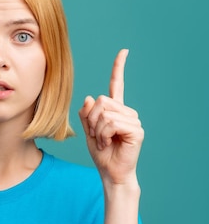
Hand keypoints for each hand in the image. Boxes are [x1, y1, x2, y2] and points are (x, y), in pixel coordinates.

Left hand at [79, 49, 143, 186]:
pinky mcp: (136, 130)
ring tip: (104, 141)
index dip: (119, 67)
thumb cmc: (101, 153)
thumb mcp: (88, 130)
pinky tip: (110, 144)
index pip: (117, 83)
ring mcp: (133, 120)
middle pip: (101, 101)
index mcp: (115, 109)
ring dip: (98, 130)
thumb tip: (90, 98)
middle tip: (97, 135)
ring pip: (105, 113)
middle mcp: (126, 111)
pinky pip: (111, 123)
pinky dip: (104, 135)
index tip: (124, 51)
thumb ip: (87, 114)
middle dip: (92, 119)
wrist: (110, 173)